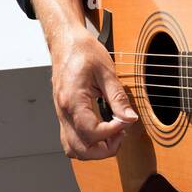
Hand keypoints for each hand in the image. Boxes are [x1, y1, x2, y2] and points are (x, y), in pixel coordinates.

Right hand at [50, 29, 138, 158]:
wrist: (66, 42)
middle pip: (80, 149)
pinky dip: (87, 143)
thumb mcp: (106, 71)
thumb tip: (130, 118)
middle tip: (121, 134)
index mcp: (73, 100)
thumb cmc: (83, 51)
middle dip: (104, 149)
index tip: (126, 121)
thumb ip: (118, 97)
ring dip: (94, 149)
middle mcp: (63, 111)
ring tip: (112, 134)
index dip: (113, 132)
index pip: (92, 132)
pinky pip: (71, 140)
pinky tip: (102, 131)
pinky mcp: (64, 115)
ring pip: (73, 149)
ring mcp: (61, 115)